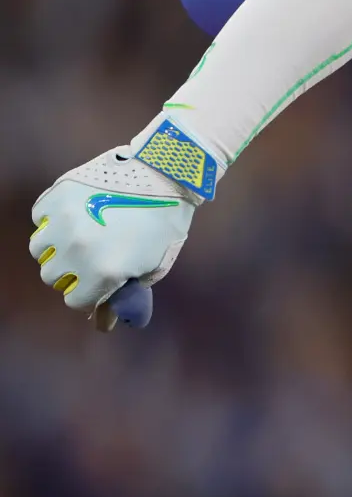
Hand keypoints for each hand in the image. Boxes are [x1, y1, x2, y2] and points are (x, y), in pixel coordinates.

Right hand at [29, 147, 199, 329]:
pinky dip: (52, 219)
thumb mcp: (154, 264)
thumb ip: (125, 294)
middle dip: (71, 272)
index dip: (90, 294)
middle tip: (90, 257)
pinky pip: (40, 218)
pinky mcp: (56, 196)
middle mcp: (76, 250)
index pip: (75, 301)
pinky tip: (76, 214)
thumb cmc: (166, 221)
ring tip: (80, 235)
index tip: (99, 283)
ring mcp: (63, 222)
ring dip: (56, 247)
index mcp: (103, 272)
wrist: (166, 172)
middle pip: (53, 277)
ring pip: (40, 249)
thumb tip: (104, 324)